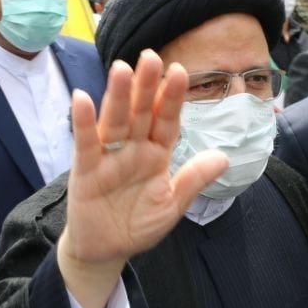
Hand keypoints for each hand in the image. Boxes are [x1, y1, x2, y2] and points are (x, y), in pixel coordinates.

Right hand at [58, 50, 227, 307]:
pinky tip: (82, 99)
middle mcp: (133, 148)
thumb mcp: (172, 205)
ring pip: (115, 121)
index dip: (172, 98)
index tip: (179, 72)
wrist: (107, 250)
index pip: (167, 120)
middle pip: (141, 113)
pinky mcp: (86, 170)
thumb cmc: (138, 224)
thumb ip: (193, 180)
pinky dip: (83, 122)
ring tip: (122, 69)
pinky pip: (86, 143)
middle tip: (151, 57)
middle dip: (146, 86)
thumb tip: (224, 157)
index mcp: (156, 153)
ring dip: (118, 96)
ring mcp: (109, 157)